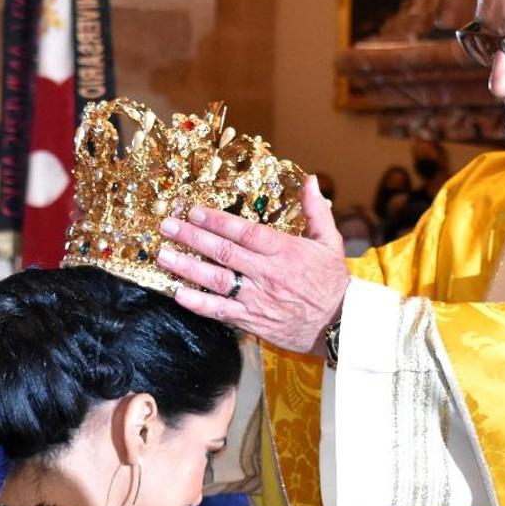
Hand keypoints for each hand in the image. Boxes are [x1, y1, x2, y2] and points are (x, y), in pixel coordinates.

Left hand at [156, 175, 349, 354]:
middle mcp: (267, 273)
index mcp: (285, 251)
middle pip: (222, 252)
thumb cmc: (334, 283)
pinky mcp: (253, 320)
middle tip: (166, 225)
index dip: (216, 220)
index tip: (194, 210)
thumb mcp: (330, 242)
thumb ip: (316, 211)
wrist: (341, 325)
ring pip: (216, 280)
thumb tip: (310, 180)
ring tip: (163, 255)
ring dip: (187, 267)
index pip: (244, 232)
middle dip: (191, 237)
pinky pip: (221, 311)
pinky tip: (178, 293)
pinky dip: (198, 303)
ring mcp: (257, 298)